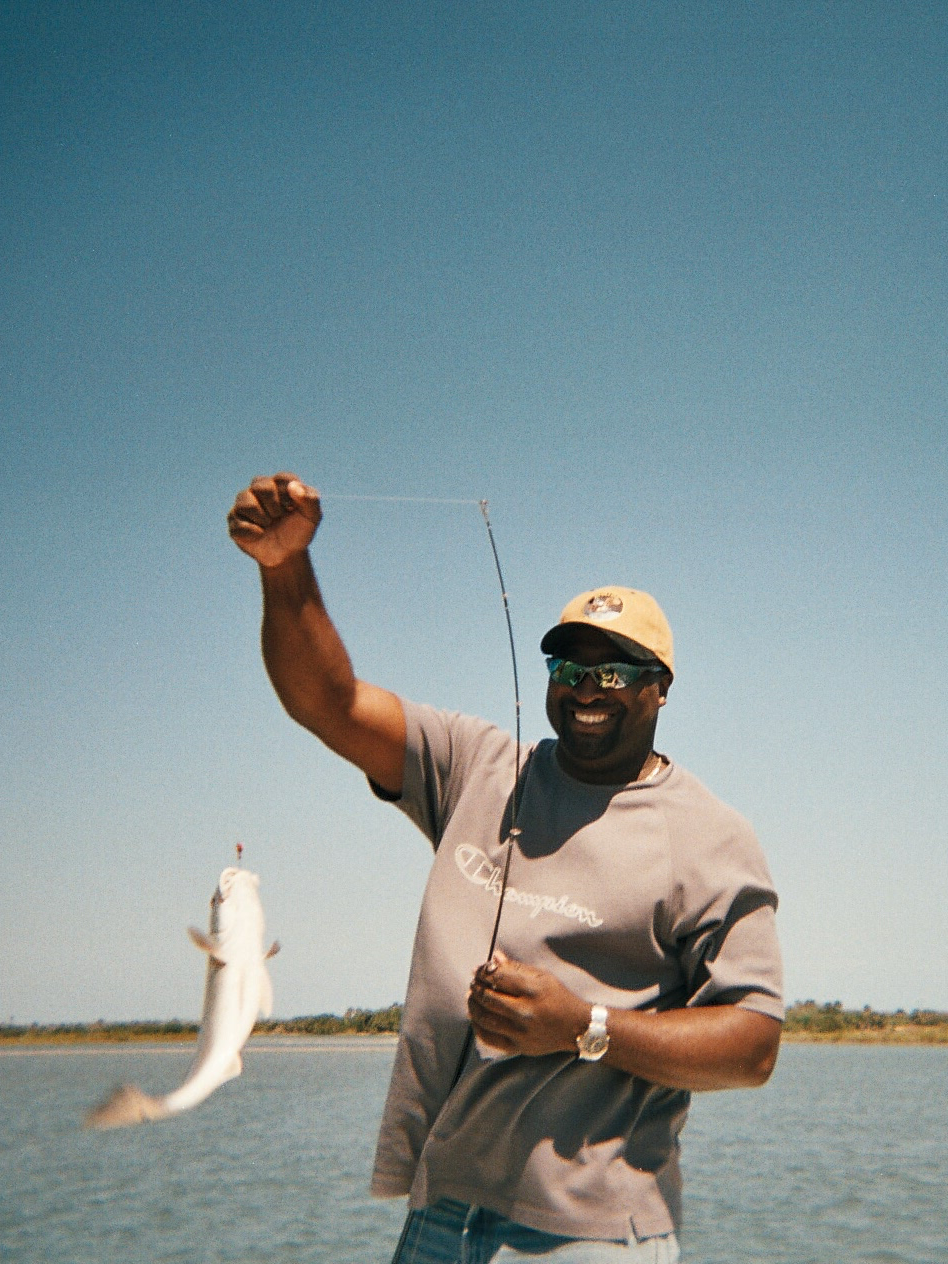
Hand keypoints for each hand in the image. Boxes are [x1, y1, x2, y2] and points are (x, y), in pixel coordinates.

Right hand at [227, 473, 321, 567]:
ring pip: (245, 503)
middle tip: (279, 517)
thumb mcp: (313, 517)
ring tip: (268, 525)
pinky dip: (253, 533)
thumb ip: (310, 499)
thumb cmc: (299, 531)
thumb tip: (293, 487)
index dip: (290, 497)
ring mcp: (244, 504)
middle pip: (261, 487)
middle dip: (275, 507)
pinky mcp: (234, 520)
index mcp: (279, 483)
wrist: (286, 554)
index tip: (293, 509)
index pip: (283, 479)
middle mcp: (259, 489)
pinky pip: (238, 524)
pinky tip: (259, 535)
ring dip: (262, 519)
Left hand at [467, 951, 589, 1057]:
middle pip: (488, 998)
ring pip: (485, 1018)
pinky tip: (476, 1017)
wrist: (575, 1027)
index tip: (479, 970)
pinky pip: (489, 1038)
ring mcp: (520, 1032)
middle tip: (473, 983)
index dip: (483, 971)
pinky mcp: (518, 1047)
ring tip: (472, 997)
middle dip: (476, 988)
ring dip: (473, 1006)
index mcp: (532, 990)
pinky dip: (477, 1026)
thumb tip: (493, 959)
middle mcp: (525, 1011)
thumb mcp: (542, 976)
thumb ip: (516, 967)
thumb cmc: (557, 996)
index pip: (497, 977)